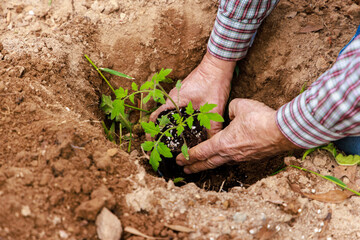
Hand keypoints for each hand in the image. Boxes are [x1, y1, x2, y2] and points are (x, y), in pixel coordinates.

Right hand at [150, 51, 235, 135]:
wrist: (218, 64)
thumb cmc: (213, 82)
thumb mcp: (214, 108)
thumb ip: (213, 127)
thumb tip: (213, 143)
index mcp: (174, 101)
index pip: (155, 117)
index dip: (151, 131)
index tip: (151, 142)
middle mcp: (172, 97)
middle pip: (161, 117)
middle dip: (160, 131)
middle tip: (162, 145)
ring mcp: (178, 94)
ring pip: (169, 112)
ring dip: (168, 124)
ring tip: (172, 139)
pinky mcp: (184, 93)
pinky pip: (176, 108)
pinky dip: (176, 117)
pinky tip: (184, 126)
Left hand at [176, 99, 300, 173]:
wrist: (283, 131)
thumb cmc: (260, 119)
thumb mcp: (240, 106)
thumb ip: (230, 109)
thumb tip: (230, 114)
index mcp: (223, 142)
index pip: (201, 151)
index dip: (189, 156)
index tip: (179, 160)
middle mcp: (230, 154)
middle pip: (208, 163)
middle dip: (194, 167)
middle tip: (184, 170)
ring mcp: (241, 158)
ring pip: (221, 163)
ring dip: (209, 165)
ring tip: (202, 167)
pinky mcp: (252, 157)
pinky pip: (233, 160)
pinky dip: (223, 161)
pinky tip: (224, 158)